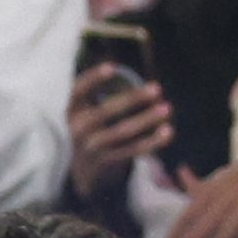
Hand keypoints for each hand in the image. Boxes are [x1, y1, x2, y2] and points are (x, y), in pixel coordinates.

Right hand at [66, 66, 171, 191]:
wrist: (79, 170)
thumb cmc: (87, 128)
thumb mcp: (81, 111)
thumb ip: (94, 94)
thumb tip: (126, 74)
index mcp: (69, 111)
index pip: (78, 91)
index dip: (93, 79)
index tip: (112, 67)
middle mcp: (77, 128)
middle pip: (106, 112)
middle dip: (132, 99)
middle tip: (156, 88)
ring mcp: (92, 146)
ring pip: (122, 131)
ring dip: (147, 119)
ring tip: (167, 108)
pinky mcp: (107, 161)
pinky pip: (133, 150)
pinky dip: (152, 141)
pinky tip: (168, 131)